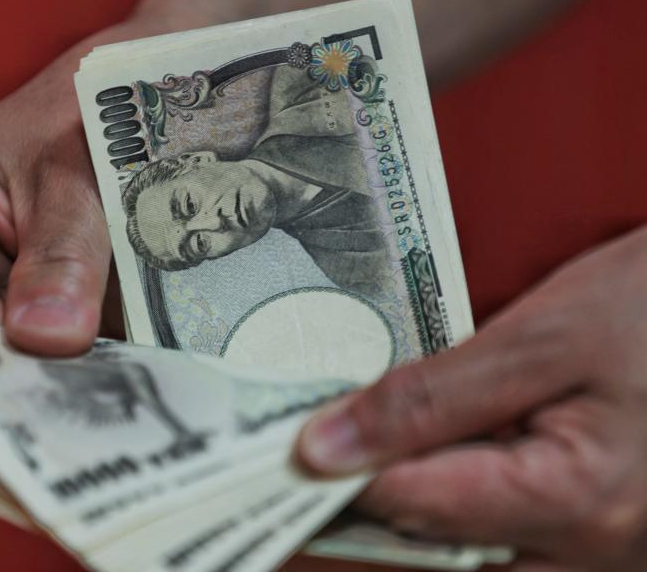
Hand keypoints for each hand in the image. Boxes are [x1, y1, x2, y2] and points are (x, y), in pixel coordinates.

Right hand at [0, 27, 144, 353]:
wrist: (122, 99)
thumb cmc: (83, 110)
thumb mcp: (75, 171)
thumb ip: (64, 252)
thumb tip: (46, 338)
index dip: (5, 352)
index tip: (68, 370)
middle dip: (45, 367)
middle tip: (112, 382)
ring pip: (26, 361)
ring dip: (79, 371)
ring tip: (133, 373)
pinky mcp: (35, 314)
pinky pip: (60, 358)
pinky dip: (98, 363)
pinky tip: (137, 366)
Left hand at [296, 226, 646, 570]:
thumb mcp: (543, 337)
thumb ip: (431, 399)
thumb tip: (327, 444)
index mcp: (575, 500)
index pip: (409, 504)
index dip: (339, 468)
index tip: (285, 436)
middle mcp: (592, 550)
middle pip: (434, 533)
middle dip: (374, 479)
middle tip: (322, 427)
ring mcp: (602, 551)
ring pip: (467, 538)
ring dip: (417, 485)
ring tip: (378, 428)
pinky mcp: (600, 533)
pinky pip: (506, 529)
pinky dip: (462, 486)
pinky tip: (446, 443)